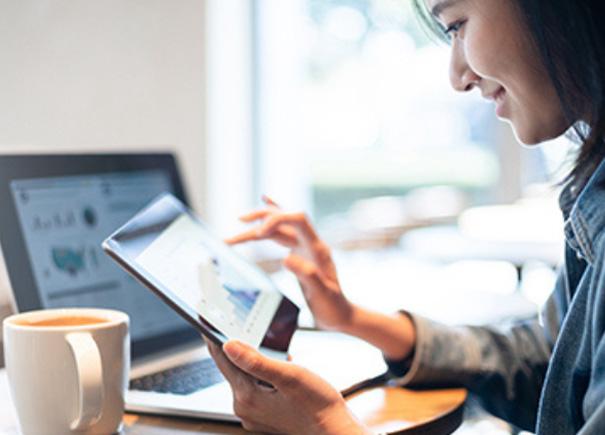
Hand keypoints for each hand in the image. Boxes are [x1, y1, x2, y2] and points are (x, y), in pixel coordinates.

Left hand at [207, 339, 368, 434]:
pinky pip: (256, 387)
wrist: (334, 431)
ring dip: (254, 360)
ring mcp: (255, 414)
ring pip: (245, 377)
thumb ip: (257, 361)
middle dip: (239, 347)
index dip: (214, 337)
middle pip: (233, 368)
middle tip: (240, 326)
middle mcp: (246, 408)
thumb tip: (229, 346)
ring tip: (267, 347)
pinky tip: (278, 367)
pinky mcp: (265, 415)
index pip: (223, 360)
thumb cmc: (317, 405)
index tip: (207, 321)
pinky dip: (263, 374)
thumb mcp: (289, 376)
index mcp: (246, 397)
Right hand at [226, 196, 352, 329]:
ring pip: (279, 227)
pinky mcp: (298, 252)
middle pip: (285, 218)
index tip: (259, 232)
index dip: (277, 220)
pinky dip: (272, 218)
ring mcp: (304, 246)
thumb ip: (307, 275)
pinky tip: (265, 203)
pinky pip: (283, 231)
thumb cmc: (332, 306)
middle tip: (240, 221)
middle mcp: (310, 243)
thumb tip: (286, 258)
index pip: (298, 219)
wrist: (340, 314)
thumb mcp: (322, 294)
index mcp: (317, 249)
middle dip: (261, 217)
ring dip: (258, 224)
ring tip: (238, 224)